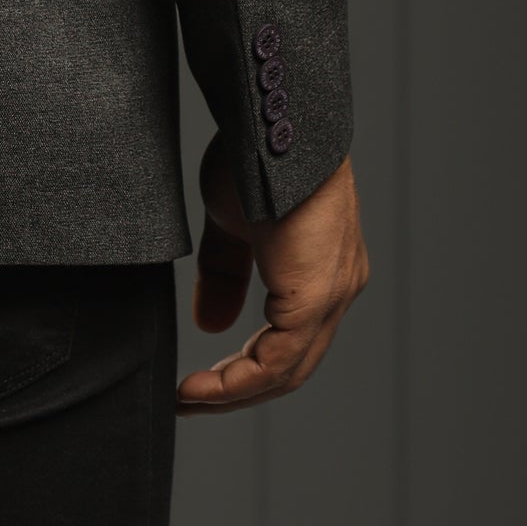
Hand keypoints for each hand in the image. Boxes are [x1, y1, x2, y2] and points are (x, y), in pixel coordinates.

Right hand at [176, 137, 367, 412]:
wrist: (270, 124)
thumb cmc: (254, 157)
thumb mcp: (232, 224)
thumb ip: (225, 274)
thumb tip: (212, 325)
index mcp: (322, 269)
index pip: (289, 340)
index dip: (244, 369)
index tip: (200, 384)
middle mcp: (337, 287)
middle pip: (291, 366)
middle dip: (237, 390)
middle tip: (191, 401)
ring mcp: (332, 293)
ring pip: (287, 370)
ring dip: (234, 393)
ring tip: (189, 400)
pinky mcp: (315, 295)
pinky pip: (278, 360)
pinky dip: (239, 381)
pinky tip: (205, 388)